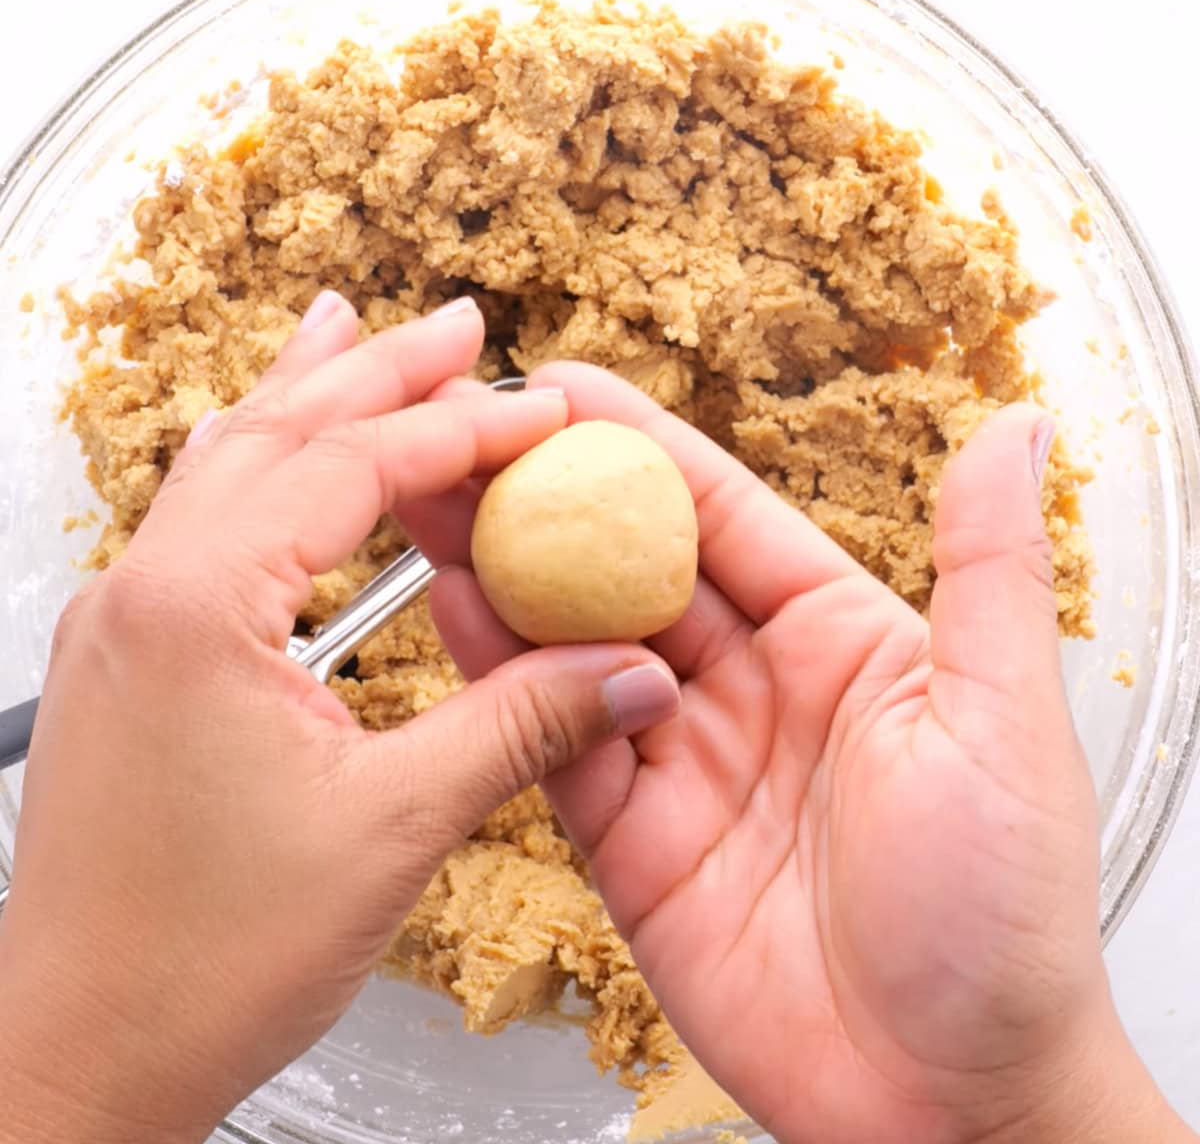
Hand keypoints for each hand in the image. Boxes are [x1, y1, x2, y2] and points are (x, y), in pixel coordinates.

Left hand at [0, 299, 680, 1143]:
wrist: (77, 1057)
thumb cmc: (197, 960)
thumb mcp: (392, 829)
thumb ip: (521, 728)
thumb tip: (627, 673)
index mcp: (198, 608)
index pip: (353, 467)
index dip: (462, 430)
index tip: (542, 410)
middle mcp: (142, 592)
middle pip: (276, 431)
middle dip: (377, 370)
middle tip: (457, 326)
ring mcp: (124, 624)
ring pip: (223, 464)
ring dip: (307, 398)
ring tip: (353, 332)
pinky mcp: (131, 662)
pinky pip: (198, 523)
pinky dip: (261, 467)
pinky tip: (282, 460)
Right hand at [431, 362, 1189, 1143]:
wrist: (948, 1104)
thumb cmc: (1004, 920)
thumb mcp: (1004, 718)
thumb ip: (986, 567)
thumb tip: (1013, 429)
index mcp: (835, 637)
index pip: (718, 514)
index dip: (638, 446)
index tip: (563, 391)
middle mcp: (749, 689)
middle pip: (626, 569)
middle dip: (544, 498)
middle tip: (464, 436)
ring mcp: (683, 762)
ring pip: (574, 649)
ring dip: (503, 576)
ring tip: (430, 501)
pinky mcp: (633, 843)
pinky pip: (554, 746)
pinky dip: (502, 686)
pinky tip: (456, 617)